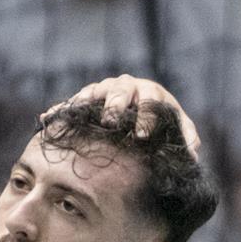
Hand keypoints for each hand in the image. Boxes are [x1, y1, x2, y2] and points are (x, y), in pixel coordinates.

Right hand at [51, 74, 200, 158]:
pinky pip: (74, 102)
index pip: (151, 101)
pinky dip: (61, 109)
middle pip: (120, 92)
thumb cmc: (163, 124)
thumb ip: (186, 138)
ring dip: (87, 102)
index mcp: (151, 93)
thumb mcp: (176, 130)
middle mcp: (128, 87)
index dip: (146, 117)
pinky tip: (48, 117)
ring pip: (95, 92)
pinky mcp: (89, 97)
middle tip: (110, 122)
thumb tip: (193, 154)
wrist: (144, 114)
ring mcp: (106, 90)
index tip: (142, 135)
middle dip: (115, 105)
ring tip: (78, 113)